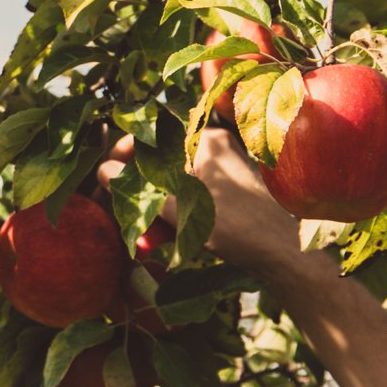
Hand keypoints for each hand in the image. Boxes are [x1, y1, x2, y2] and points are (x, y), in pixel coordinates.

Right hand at [97, 130, 304, 280]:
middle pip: (162, 161)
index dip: (123, 155)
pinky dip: (178, 212)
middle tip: (124, 215)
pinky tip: (169, 238)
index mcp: (203, 140)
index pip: (151, 135)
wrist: (283, 251)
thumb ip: (138, 188)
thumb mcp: (178, 208)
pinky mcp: (233, 189)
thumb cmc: (233, 225)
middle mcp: (215, 147)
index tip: (108, 178)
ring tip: (145, 238)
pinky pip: (194, 193)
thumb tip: (103, 170)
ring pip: (177, 181)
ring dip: (156, 207)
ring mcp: (225, 168)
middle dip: (139, 190)